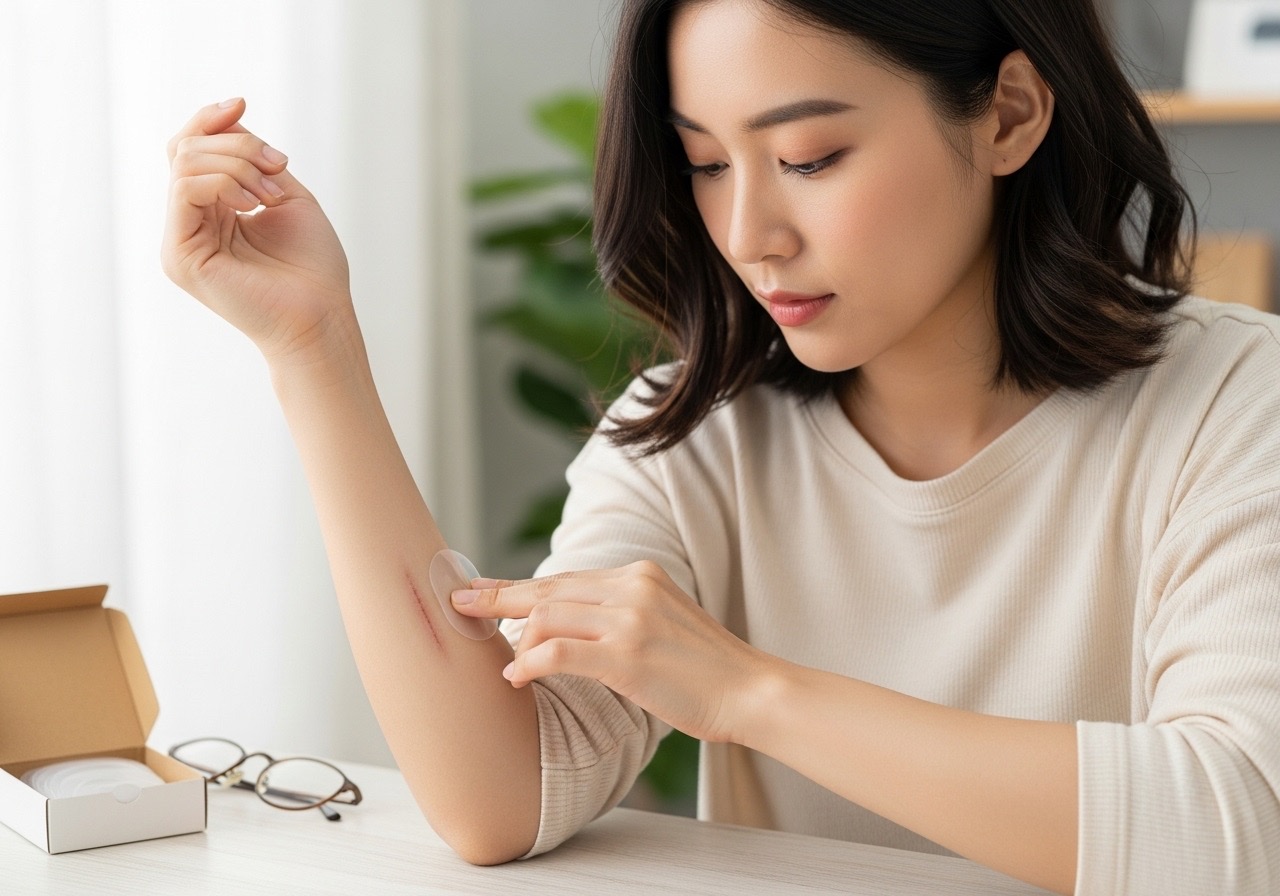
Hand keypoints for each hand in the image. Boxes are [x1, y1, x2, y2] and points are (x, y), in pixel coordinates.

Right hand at [162, 98, 352, 360]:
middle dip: (237, 143)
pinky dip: (223, 182)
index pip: (190, 149)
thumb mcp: (286, 193)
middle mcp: (189, 224)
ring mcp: (180, 241)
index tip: (242, 103)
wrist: (322, 316)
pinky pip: (185, 190)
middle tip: (278, 167)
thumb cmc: (313, 266)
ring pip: (186, 164)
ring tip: (272, 193)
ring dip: (237, 164)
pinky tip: (252, 203)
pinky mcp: (180, 256)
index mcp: (211, 211)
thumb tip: (229, 112)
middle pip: (185, 149)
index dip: (210, 119)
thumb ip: (253, 158)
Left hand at [451, 561, 769, 742]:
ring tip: (488, 654)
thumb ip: (621, 614)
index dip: (520, 585)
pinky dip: (531, 663)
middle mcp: (632, 587)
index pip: (566, 577)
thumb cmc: (706, 670)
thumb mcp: (664, 623)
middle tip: (458, 601)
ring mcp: (630, 618)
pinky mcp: (627, 654)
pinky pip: (560, 651)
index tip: (484, 588)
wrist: (751, 690)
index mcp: (640, 575)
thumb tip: (568, 628)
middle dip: (497, 596)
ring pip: (548, 615)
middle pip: (547, 588)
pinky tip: (516, 677)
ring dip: (513, 636)